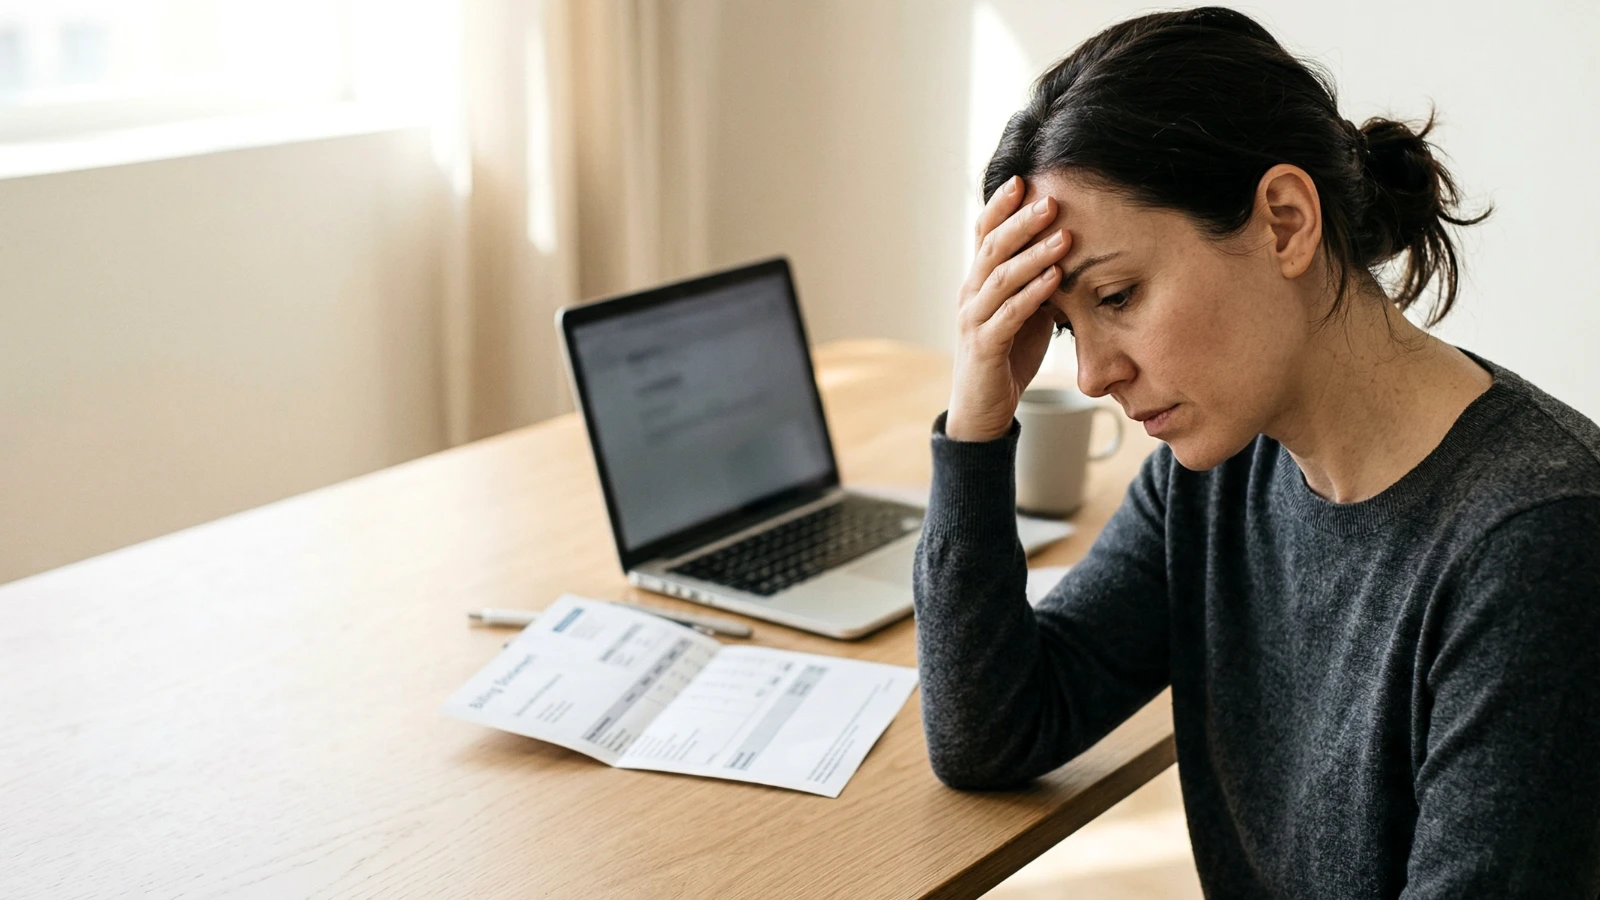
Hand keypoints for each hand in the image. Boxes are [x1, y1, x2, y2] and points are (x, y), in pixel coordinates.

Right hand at [946, 176, 1071, 441]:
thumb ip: (1037, 282)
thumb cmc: (1007, 357)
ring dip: (1033, 254)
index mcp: (977, 282)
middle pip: (991, 248)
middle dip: (1021, 222)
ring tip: (1064, 236)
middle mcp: (970, 295)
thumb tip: (1069, 250)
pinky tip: (1054, 278)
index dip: (1000, 206)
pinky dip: (1032, 294)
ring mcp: (974, 320)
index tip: (1023, 179)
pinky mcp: (985, 347)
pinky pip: (1008, 315)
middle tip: (1050, 199)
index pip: (984, 235)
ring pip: (1000, 278)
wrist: (982, 408)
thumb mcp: (1025, 311)